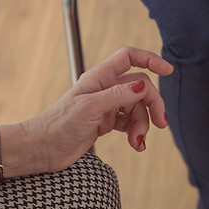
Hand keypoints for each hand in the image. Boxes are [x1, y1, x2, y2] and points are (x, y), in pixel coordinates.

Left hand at [27, 46, 172, 171]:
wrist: (40, 150)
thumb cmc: (58, 125)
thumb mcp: (90, 108)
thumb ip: (118, 95)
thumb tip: (143, 84)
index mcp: (100, 77)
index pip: (129, 57)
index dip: (150, 60)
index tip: (168, 71)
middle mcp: (105, 88)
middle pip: (140, 87)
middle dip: (153, 105)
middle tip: (161, 124)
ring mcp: (106, 105)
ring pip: (137, 108)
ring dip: (143, 124)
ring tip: (138, 142)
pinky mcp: (105, 122)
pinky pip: (130, 122)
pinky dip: (135, 133)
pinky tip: (135, 145)